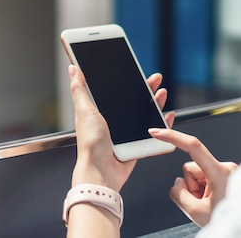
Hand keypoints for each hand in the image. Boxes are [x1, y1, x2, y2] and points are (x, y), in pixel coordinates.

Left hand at [68, 65, 173, 190]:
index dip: (128, 81)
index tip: (137, 71)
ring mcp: (125, 135)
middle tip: (155, 80)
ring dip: (155, 104)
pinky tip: (167, 116)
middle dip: (146, 90)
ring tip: (161, 94)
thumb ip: (79, 90)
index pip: (116, 92)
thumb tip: (73, 69)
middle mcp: (113, 123)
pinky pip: (152, 134)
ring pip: (144, 116)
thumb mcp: (84, 111)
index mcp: (99, 113)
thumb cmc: (90, 144)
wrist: (102, 172)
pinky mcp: (136, 146)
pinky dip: (162, 125)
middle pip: (134, 102)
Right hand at [148, 128, 236, 225]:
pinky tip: (213, 200)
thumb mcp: (195, 211)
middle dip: (191, 186)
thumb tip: (177, 183)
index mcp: (221, 173)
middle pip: (191, 169)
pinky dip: (204, 190)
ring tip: (210, 203)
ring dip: (198, 190)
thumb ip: (178, 193)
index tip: (157, 132)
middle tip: (202, 203)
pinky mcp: (226, 175)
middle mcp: (226, 168)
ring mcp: (227, 171)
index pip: (193, 147)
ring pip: (197, 174)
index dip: (172, 137)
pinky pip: (205, 178)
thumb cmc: (228, 220)